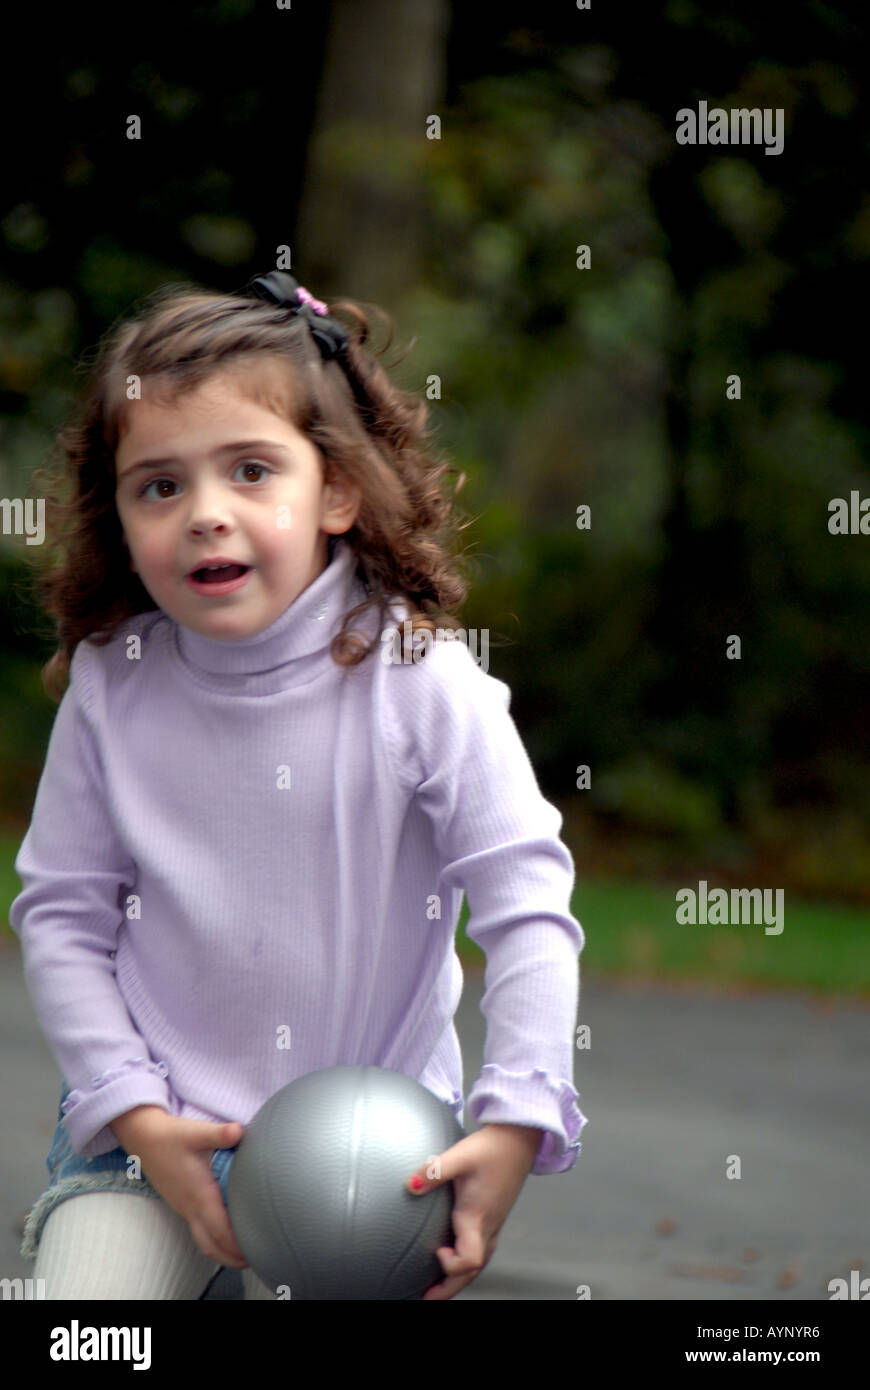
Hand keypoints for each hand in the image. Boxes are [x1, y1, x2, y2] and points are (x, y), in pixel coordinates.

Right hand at [115, 1110, 248, 1268]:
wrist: (143, 1138)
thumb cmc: (170, 1136)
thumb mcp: (196, 1132)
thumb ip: (220, 1133)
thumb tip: (239, 1131)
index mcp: (198, 1195)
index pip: (220, 1231)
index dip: (237, 1245)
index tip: (256, 1249)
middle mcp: (190, 1207)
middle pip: (211, 1246)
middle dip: (231, 1258)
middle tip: (255, 1259)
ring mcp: (184, 1208)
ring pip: (204, 1240)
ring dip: (223, 1251)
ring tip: (245, 1251)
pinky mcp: (182, 1203)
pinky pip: (199, 1230)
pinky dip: (215, 1238)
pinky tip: (228, 1230)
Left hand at [405, 1123, 542, 1299]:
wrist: (517, 1139)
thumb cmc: (491, 1147)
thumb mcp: (460, 1155)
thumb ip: (434, 1171)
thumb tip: (410, 1184)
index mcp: (478, 1216)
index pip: (469, 1260)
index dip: (451, 1265)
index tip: (436, 1251)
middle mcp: (488, 1226)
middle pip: (472, 1273)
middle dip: (449, 1289)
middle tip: (425, 1298)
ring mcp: (493, 1224)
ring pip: (478, 1265)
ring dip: (458, 1280)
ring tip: (435, 1288)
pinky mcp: (494, 1218)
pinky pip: (481, 1252)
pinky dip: (466, 1265)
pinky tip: (452, 1258)